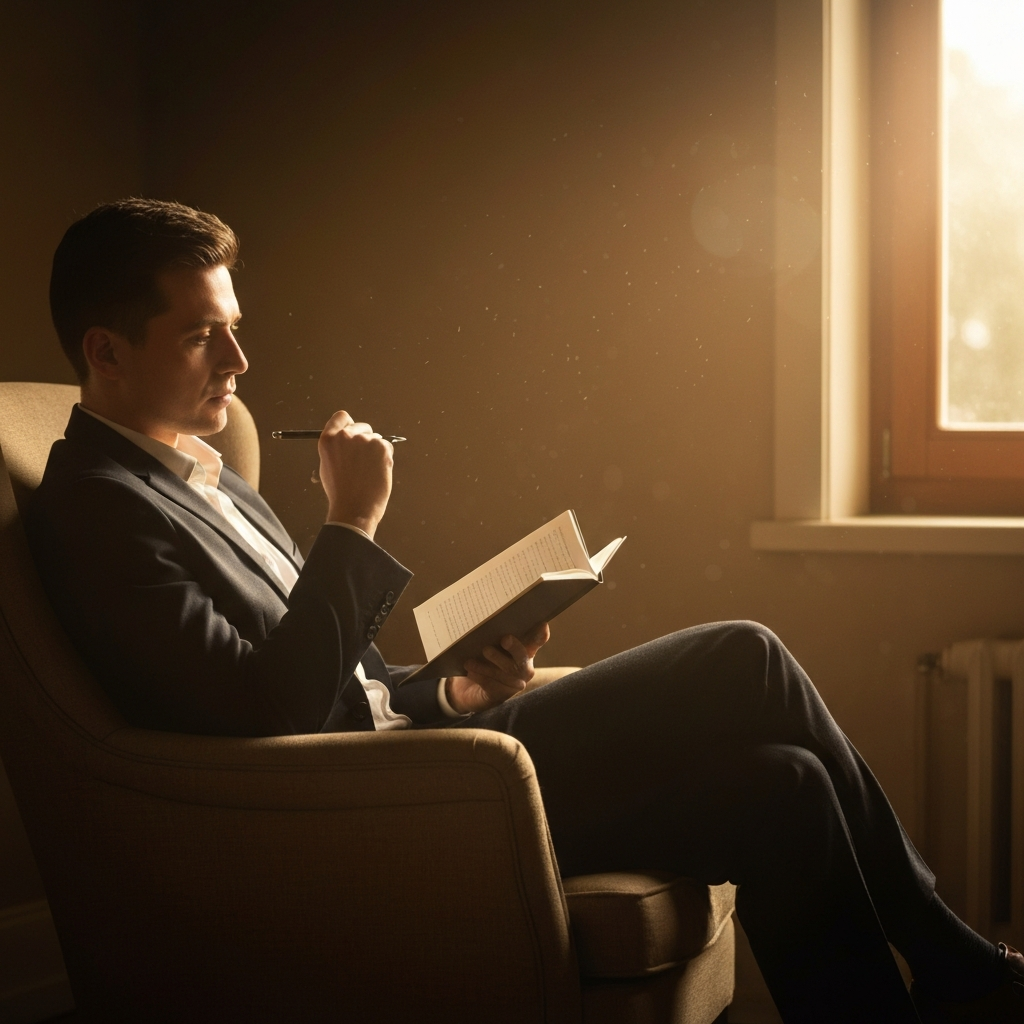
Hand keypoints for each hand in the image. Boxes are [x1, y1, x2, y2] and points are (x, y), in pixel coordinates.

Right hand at [317, 410, 392, 538]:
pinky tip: (377, 472)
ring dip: (375, 451)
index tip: (354, 433)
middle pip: (362, 427)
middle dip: (365, 439)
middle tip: (364, 460)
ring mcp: (364, 440)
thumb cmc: (340, 492)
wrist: (354, 508)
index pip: (341, 417)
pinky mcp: (381, 447)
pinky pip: (387, 447)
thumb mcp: (328, 465)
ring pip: (376, 439)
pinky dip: (385, 458)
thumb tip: (349, 438)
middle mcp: (345, 436)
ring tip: (368, 472)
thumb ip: (337, 448)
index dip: (349, 424)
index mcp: (328, 439)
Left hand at [446, 623, 550, 713]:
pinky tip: (470, 672)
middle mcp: (524, 668)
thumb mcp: (487, 646)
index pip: (536, 641)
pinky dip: (481, 677)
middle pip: (522, 657)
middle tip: (505, 639)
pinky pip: (494, 686)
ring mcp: (515, 684)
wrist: (468, 687)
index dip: (540, 635)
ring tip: (471, 660)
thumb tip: (485, 621)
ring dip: (487, 666)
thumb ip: (492, 636)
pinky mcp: (502, 696)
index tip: (543, 624)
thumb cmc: (481, 659)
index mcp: (524, 651)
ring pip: (506, 674)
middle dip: (515, 647)